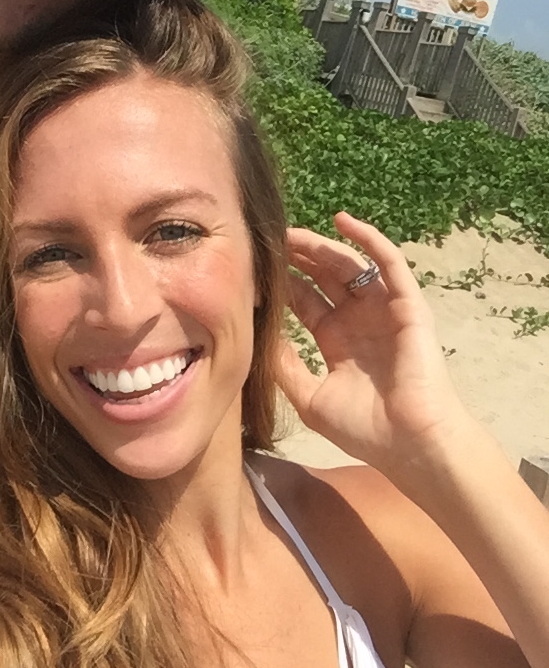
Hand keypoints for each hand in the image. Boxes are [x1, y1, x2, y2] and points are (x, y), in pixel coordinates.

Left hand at [278, 212, 472, 474]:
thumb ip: (285, 368)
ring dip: (322, 247)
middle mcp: (359, 321)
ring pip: (350, 265)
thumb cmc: (365, 430)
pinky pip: (389, 264)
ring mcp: (383, 311)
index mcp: (337, 341)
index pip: (305, 302)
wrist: (411, 445)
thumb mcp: (310, 398)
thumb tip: (257, 340)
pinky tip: (343, 222)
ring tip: (293, 233)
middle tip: (270, 240)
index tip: (256, 268)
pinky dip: (369, 240)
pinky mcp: (407, 306)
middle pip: (324, 278)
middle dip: (298, 258)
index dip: (283, 284)